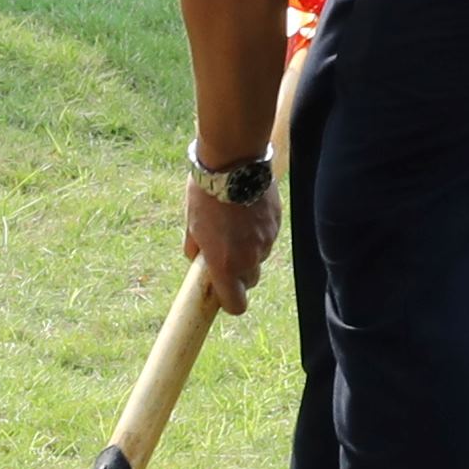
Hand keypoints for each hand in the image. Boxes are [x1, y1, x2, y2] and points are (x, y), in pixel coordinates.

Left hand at [178, 172, 275, 313]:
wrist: (232, 164)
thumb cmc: (205, 195)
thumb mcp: (191, 224)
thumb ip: (196, 249)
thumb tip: (198, 257)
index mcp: (225, 265)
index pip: (235, 305)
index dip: (229, 302)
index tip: (222, 291)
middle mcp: (249, 258)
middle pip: (250, 280)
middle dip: (239, 272)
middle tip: (225, 252)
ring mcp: (266, 241)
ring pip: (259, 256)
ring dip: (249, 249)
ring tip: (234, 224)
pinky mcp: (276, 224)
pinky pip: (267, 236)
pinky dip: (258, 231)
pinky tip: (245, 210)